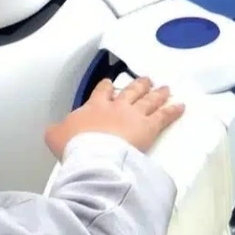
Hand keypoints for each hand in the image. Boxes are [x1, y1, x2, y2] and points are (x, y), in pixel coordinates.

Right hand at [45, 77, 184, 157]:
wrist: (92, 154)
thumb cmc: (75, 146)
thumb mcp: (55, 136)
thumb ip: (56, 130)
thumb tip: (54, 130)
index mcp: (93, 107)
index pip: (102, 91)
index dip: (107, 86)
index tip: (110, 84)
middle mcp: (116, 107)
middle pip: (130, 91)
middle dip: (138, 85)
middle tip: (145, 80)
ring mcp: (134, 116)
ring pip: (149, 100)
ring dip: (158, 93)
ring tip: (165, 88)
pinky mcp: (148, 127)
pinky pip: (164, 116)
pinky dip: (173, 110)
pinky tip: (180, 106)